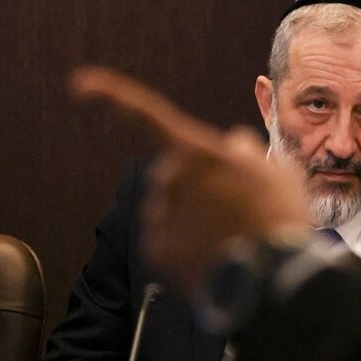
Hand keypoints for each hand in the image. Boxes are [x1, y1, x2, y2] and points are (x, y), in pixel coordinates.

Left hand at [69, 66, 309, 291]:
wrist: (270, 275)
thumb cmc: (279, 217)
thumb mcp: (279, 171)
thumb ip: (250, 151)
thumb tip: (233, 145)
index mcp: (197, 151)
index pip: (150, 115)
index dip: (114, 95)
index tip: (80, 84)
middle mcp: (170, 177)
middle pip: (175, 174)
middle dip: (198, 185)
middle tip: (237, 207)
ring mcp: (159, 214)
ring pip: (171, 208)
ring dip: (194, 216)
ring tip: (231, 234)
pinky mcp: (155, 249)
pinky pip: (167, 240)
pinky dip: (186, 246)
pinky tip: (215, 253)